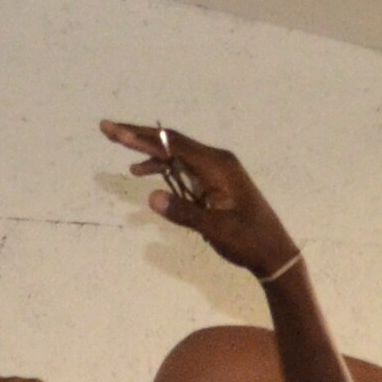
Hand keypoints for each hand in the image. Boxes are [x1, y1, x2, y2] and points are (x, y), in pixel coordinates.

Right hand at [100, 120, 302, 280]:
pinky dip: (162, 167)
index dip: (141, 137)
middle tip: (107, 128)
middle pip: (172, 142)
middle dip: (139, 135)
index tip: (115, 130)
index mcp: (217, 166)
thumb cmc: (248, 241)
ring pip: (176, 153)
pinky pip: (183, 168)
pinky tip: (144, 172)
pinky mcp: (214, 182)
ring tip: (119, 144)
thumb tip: (152, 197)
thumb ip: (185, 213)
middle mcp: (216, 161)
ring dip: (148, 150)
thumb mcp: (216, 230)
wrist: (273, 253)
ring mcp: (216, 171)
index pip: (173, 144)